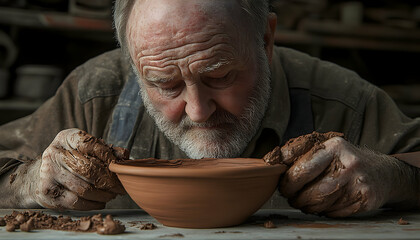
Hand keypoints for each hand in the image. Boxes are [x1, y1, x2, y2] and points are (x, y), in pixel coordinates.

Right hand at [30, 128, 127, 209]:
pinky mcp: (48, 193)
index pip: (90, 144)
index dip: (108, 156)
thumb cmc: (69, 160)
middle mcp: (54, 154)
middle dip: (110, 180)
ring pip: (85, 188)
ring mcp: (49, 174)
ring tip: (112, 194)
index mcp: (65, 138)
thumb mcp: (84, 149)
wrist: (37, 176)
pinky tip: (101, 201)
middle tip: (121, 186)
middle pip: (89, 169)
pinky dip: (93, 204)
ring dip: (104, 194)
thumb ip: (105, 150)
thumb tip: (124, 155)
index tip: (119, 166)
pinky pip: (77, 202)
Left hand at [278, 133, 414, 216]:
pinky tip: (325, 204)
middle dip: (294, 197)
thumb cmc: (345, 160)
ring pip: (319, 205)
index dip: (286, 182)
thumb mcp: (326, 148)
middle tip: (291, 197)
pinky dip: (324, 211)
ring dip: (307, 206)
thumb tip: (270, 162)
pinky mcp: (364, 200)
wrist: (383, 173)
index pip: (301, 169)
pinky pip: (333, 213)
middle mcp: (347, 163)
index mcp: (333, 147)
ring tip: (305, 201)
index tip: (283, 185)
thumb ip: (300, 153)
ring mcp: (357, 183)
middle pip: (309, 191)